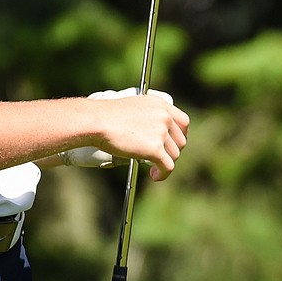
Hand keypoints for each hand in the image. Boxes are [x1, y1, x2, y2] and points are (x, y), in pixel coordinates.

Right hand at [60, 88, 183, 176]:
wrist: (98, 121)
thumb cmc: (108, 115)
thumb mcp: (134, 107)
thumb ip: (149, 116)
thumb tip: (153, 133)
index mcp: (160, 105)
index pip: (183, 121)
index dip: (181, 135)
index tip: (174, 143)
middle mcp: (164, 117)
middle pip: (181, 140)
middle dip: (172, 151)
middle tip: (161, 157)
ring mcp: (160, 132)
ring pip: (174, 155)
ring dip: (165, 163)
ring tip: (154, 168)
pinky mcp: (155, 149)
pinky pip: (168, 167)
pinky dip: (163, 174)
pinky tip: (155, 175)